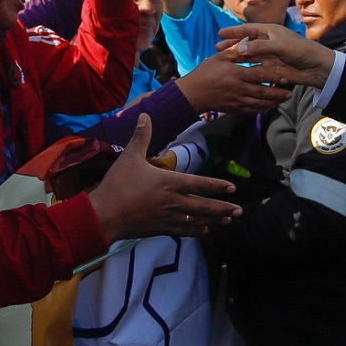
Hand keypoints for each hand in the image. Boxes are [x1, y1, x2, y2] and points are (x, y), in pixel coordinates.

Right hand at [88, 115, 239, 241]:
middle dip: (223, 208)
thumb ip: (141, 136)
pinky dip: (196, 231)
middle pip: (204, 206)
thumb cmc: (118, 185)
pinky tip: (204, 230)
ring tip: (228, 220)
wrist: (106, 215)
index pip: (200, 184)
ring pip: (198, 221)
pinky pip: (184, 231)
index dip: (217, 186)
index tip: (232, 188)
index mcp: (169, 183)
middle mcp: (173, 202)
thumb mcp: (129, 157)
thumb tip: (145, 114)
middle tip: (239, 210)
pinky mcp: (160, 229)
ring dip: (214, 220)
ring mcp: (168, 218)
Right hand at [173, 52, 293, 112]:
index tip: (285, 76)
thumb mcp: (218, 59)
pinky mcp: (234, 109)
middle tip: (290, 92)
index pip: (259, 74)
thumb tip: (247, 43)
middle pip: (263, 91)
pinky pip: (252, 110)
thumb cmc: (204, 73)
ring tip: (284, 100)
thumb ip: (234, 52)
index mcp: (236, 73)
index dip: (274, 76)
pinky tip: (269, 107)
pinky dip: (262, 109)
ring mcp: (237, 100)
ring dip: (273, 102)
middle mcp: (239, 88)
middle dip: (278, 92)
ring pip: (260, 103)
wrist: (192, 94)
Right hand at [217, 23, 334, 88]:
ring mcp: (269, 57)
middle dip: (232, 46)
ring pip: (249, 57)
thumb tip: (240, 48)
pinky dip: (245, 69)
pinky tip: (236, 73)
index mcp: (270, 32)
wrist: (317, 68)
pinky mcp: (271, 69)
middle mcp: (268, 43)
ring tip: (223, 61)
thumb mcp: (280, 46)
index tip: (220, 34)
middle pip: (246, 43)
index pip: (248, 30)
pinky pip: (255, 68)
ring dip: (236, 58)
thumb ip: (260, 47)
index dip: (234, 32)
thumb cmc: (302, 51)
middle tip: (217, 49)